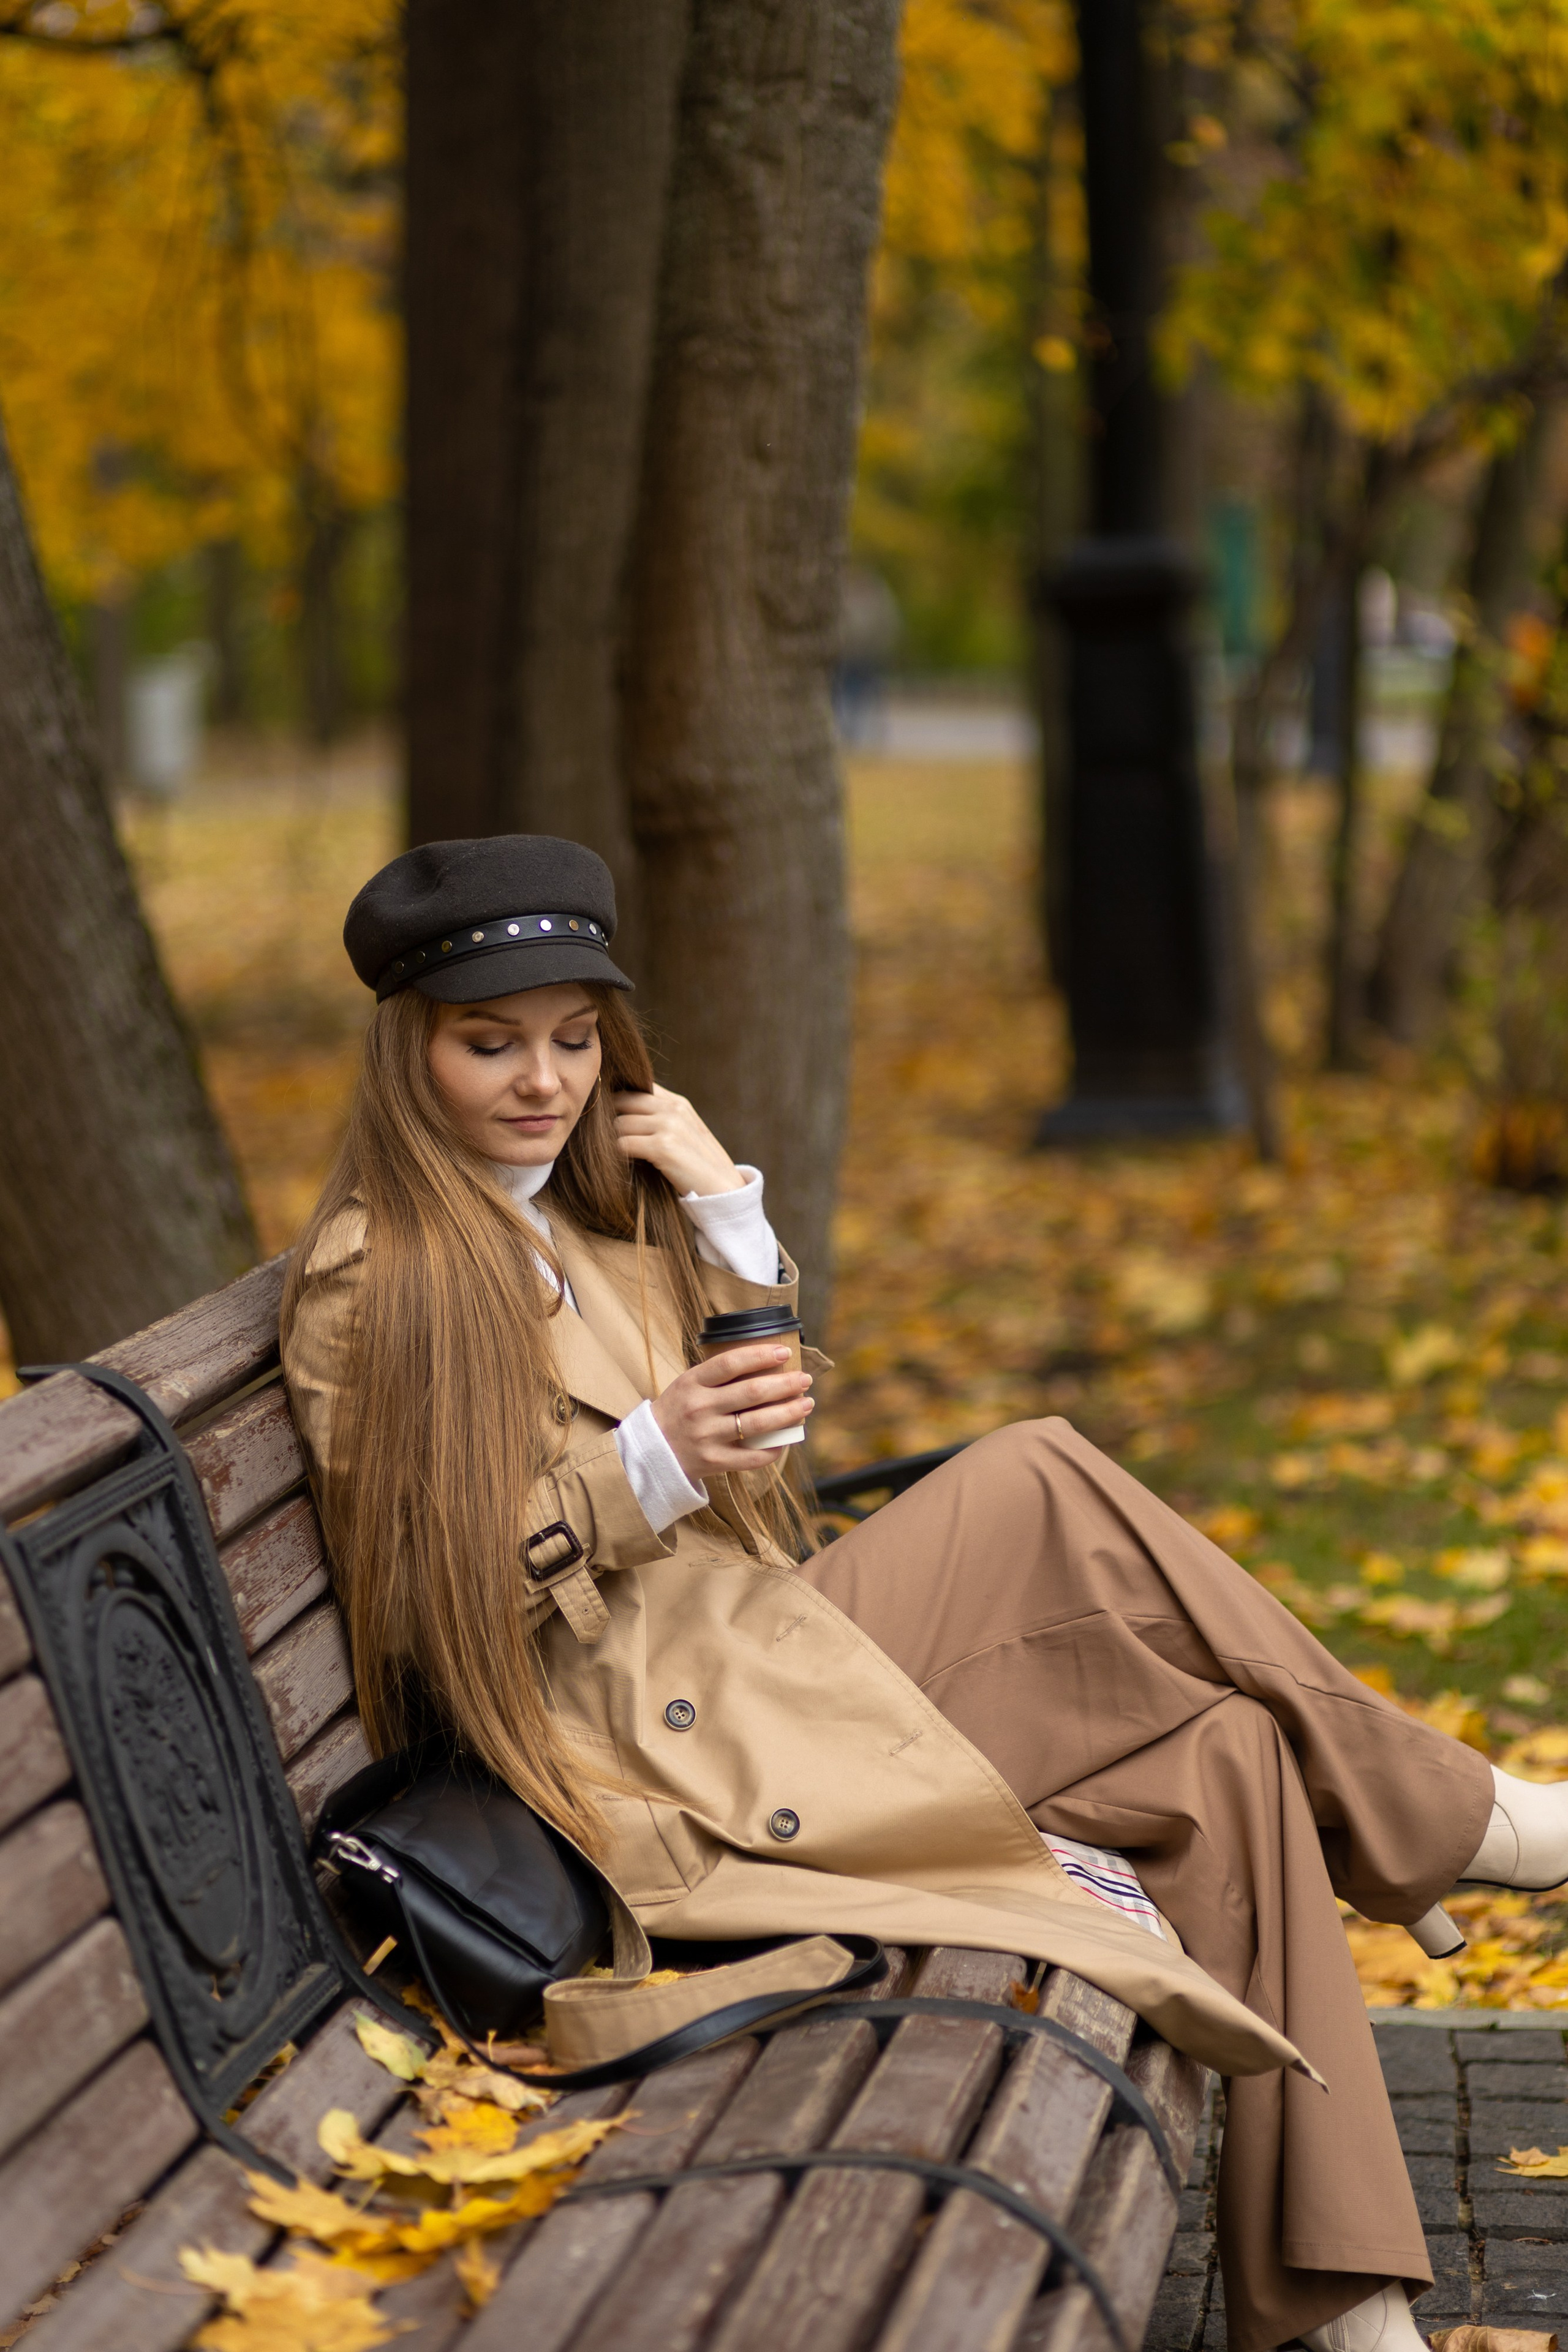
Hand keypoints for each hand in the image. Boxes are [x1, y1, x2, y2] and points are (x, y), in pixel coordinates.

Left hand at [613, 1084, 745, 1197]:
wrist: (725, 1191)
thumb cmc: (699, 1167)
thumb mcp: (684, 1133)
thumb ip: (660, 1118)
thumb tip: (621, 1116)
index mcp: (677, 1102)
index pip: (634, 1087)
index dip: (615, 1102)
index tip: (606, 1120)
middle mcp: (673, 1108)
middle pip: (621, 1102)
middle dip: (607, 1120)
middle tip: (600, 1139)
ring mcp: (669, 1126)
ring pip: (618, 1124)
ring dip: (611, 1141)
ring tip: (610, 1155)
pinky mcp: (663, 1147)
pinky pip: (622, 1144)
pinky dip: (615, 1156)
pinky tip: (619, 1166)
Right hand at [649, 1344, 813, 1478]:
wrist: (650, 1452)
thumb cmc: (678, 1412)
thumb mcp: (688, 1385)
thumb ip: (718, 1376)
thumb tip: (765, 1364)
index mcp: (691, 1383)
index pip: (731, 1363)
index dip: (761, 1355)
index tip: (785, 1353)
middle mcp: (699, 1408)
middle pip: (752, 1392)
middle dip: (785, 1384)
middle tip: (805, 1379)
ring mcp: (707, 1436)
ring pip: (758, 1424)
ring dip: (788, 1413)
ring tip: (806, 1404)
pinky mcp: (713, 1461)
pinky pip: (752, 1457)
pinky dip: (774, 1448)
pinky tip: (787, 1439)